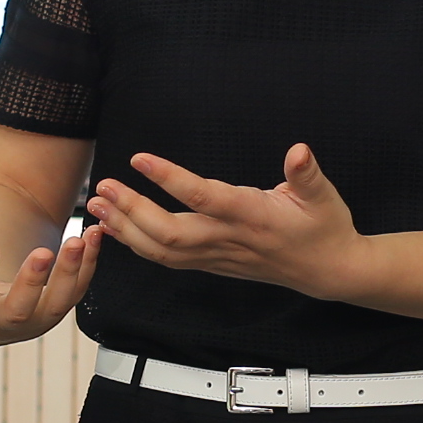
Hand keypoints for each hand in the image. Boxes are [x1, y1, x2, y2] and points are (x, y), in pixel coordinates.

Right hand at [0, 223, 99, 348]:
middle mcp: (1, 325)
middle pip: (20, 309)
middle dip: (34, 281)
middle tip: (45, 252)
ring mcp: (32, 322)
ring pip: (57, 303)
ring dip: (71, 271)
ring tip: (79, 239)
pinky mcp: (54, 312)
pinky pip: (76, 291)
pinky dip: (87, 265)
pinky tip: (93, 236)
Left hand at [87, 144, 368, 299]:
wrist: (327, 271)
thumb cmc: (325, 227)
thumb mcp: (324, 196)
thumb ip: (307, 174)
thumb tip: (299, 151)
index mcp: (251, 216)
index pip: (203, 197)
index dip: (170, 179)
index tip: (140, 159)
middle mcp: (228, 239)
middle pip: (169, 233)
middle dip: (132, 211)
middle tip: (103, 186)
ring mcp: (217, 255)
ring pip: (161, 251)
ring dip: (125, 229)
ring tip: (96, 206)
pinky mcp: (212, 263)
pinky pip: (166, 258)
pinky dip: (136, 245)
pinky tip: (115, 228)